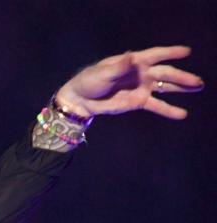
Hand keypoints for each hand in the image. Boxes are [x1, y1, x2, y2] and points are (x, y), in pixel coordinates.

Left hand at [56, 45, 202, 119]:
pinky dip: (169, 109)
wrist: (81, 99)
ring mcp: (142, 88)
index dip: (170, 53)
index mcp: (134, 62)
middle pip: (166, 73)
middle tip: (197, 81)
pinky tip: (182, 114)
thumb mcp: (103, 73)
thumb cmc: (90, 81)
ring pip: (166, 86)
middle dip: (182, 76)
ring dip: (181, 87)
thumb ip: (119, 67)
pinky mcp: (138, 102)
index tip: (186, 51)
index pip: (156, 55)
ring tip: (198, 87)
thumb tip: (131, 57)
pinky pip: (157, 105)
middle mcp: (142, 73)